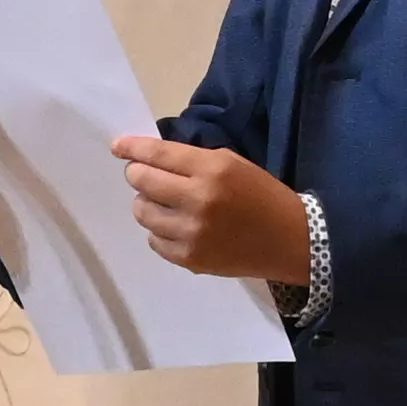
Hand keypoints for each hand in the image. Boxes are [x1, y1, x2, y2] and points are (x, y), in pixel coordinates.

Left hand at [113, 136, 313, 285]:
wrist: (289, 240)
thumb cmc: (262, 195)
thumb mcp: (232, 164)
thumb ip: (192, 161)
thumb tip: (149, 159)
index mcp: (212, 170)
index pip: (159, 155)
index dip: (132, 148)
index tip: (117, 146)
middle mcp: (198, 200)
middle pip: (143, 182)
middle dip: (138, 175)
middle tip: (144, 176)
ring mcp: (192, 233)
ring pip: (143, 213)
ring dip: (147, 204)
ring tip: (165, 204)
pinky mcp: (190, 259)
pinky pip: (154, 240)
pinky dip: (159, 231)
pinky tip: (177, 227)